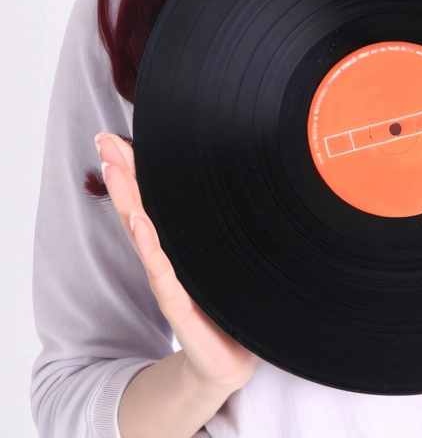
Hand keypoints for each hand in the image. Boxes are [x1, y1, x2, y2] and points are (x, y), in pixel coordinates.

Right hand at [95, 132, 261, 392]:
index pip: (150, 199)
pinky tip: (141, 225)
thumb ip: (222, 223)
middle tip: (104, 141)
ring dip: (129, 203)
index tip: (114, 138)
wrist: (230, 360)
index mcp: (176, 245)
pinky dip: (152, 249)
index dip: (133, 169)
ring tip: (117, 173)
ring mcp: (170, 281)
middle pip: (139, 208)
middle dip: (123, 174)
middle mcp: (166, 259)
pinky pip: (164, 274)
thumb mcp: (224, 254)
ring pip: (145, 235)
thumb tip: (238, 181)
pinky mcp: (180, 306)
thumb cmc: (227, 302)